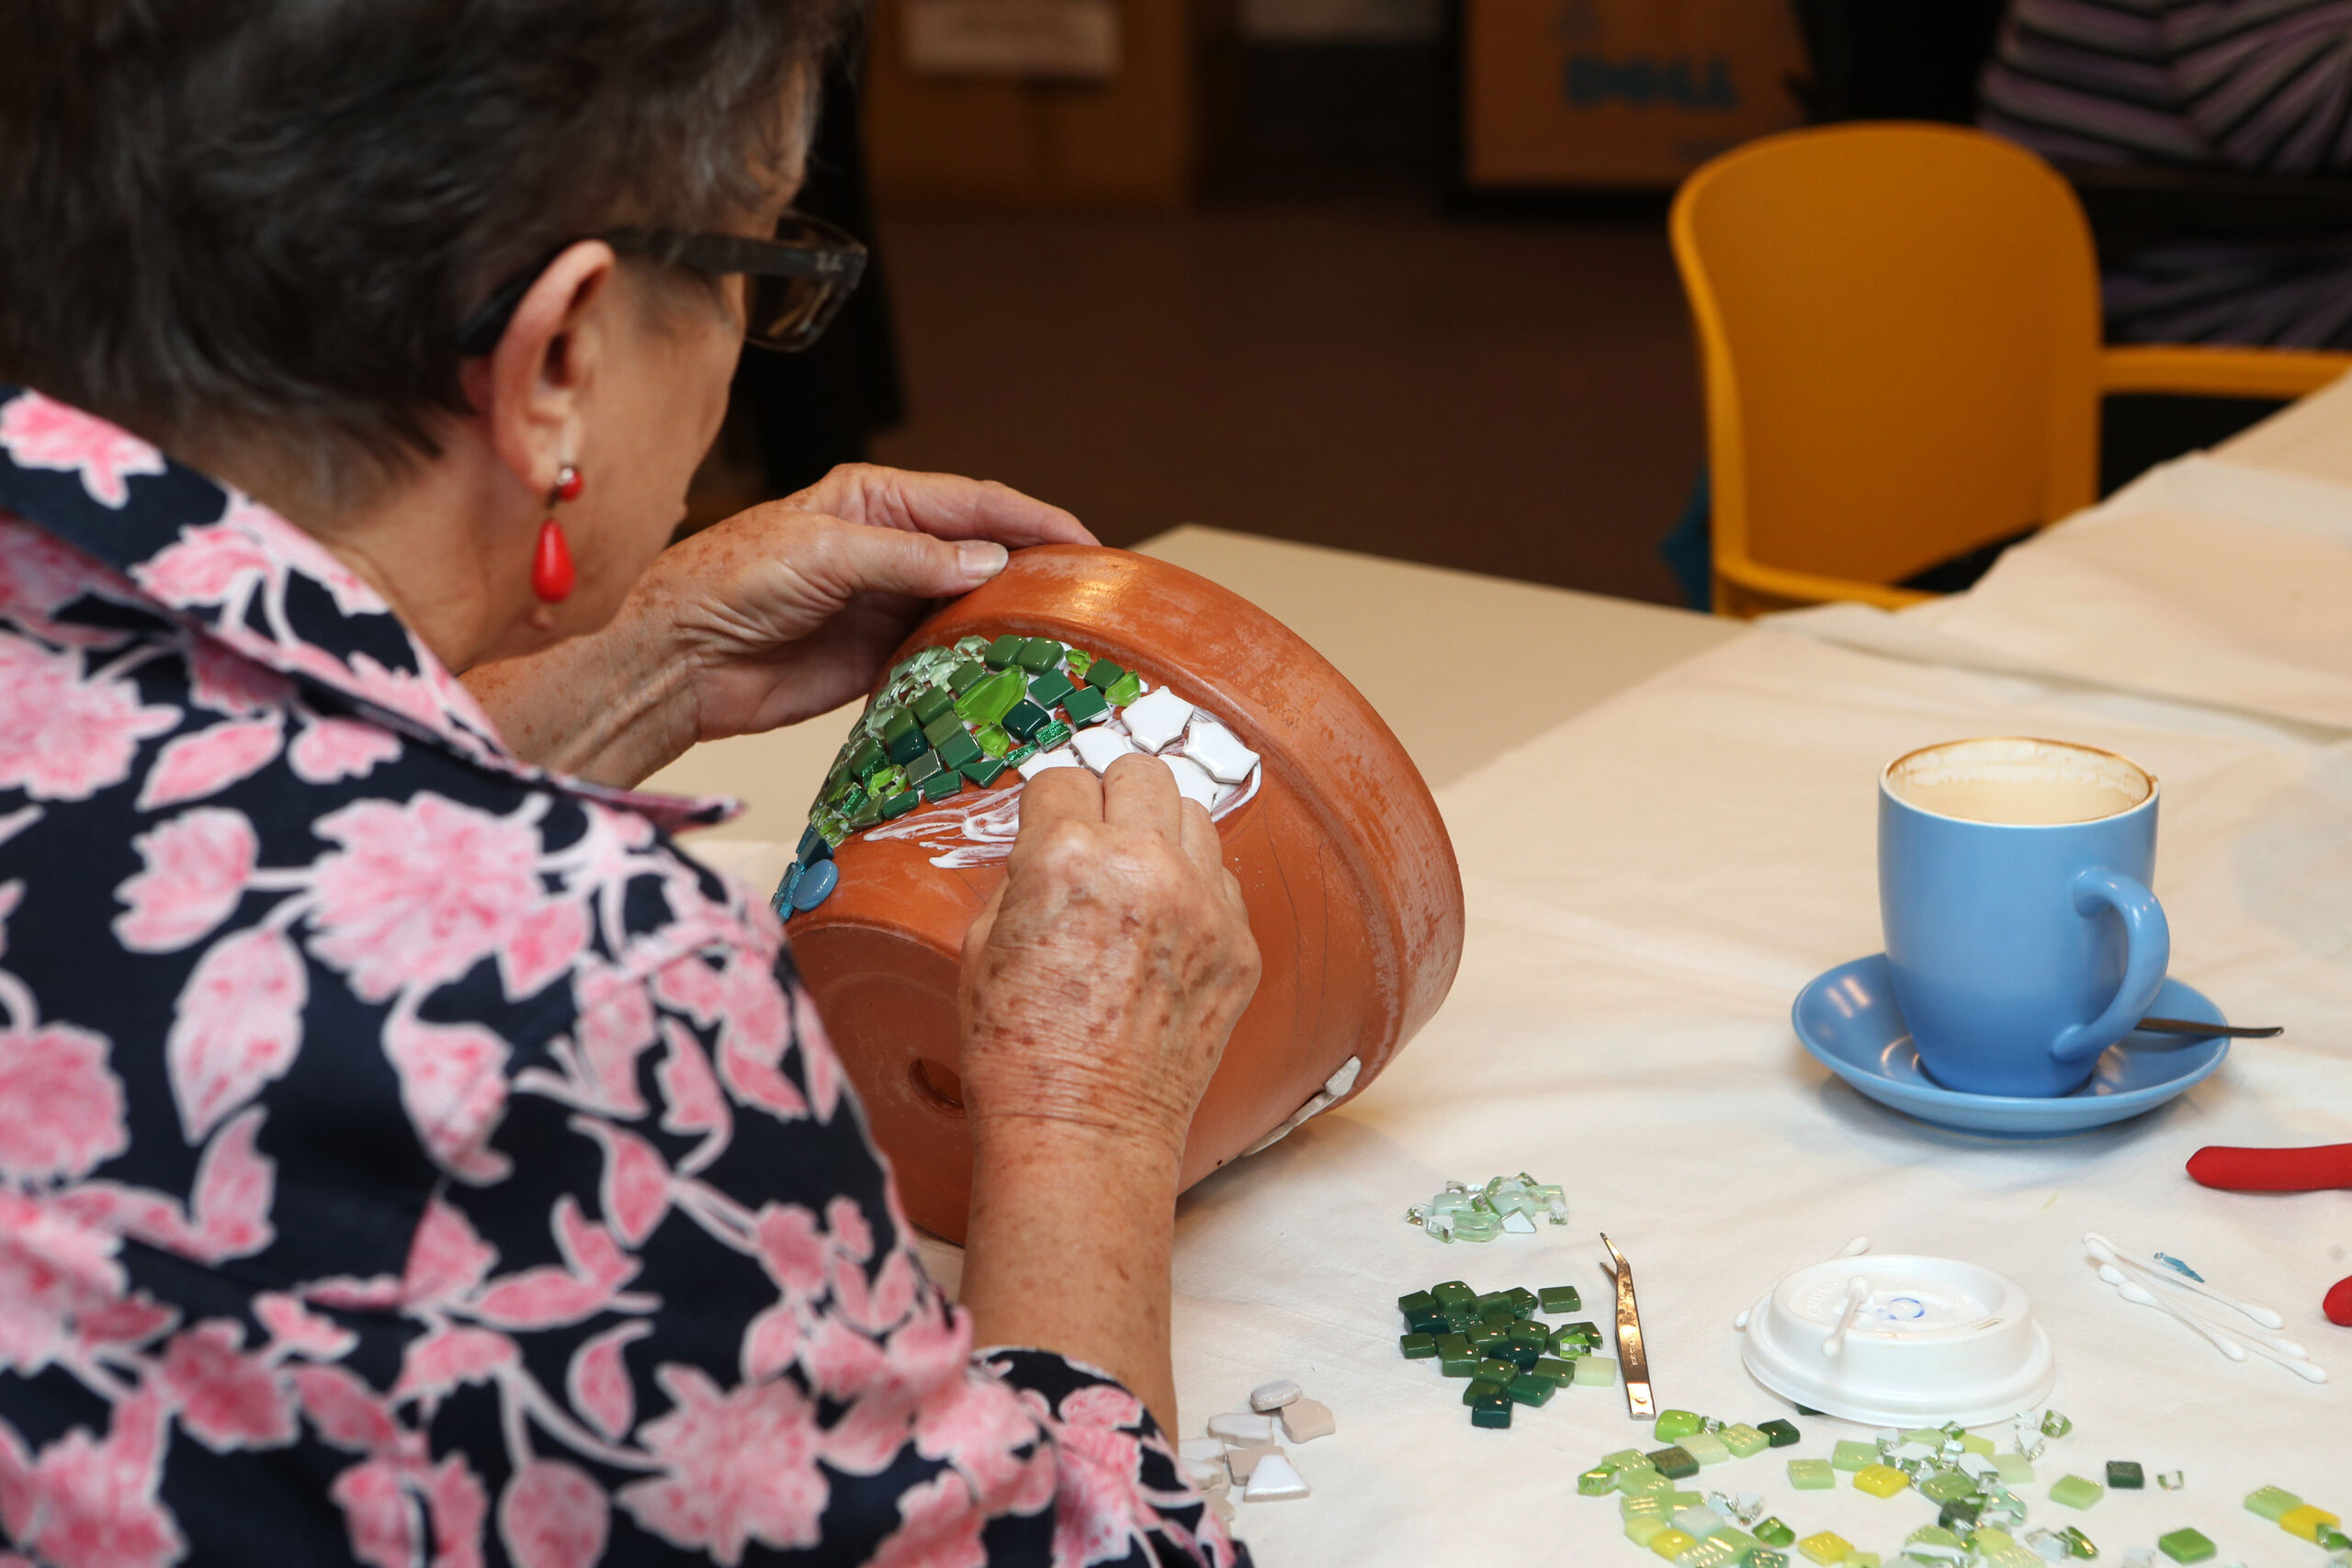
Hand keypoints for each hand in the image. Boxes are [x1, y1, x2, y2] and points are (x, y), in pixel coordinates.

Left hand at [634, 464, 1093, 740]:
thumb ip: (909, 558)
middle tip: (1090, 594)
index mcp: (877, 500)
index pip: (974, 502)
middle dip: (1035, 567)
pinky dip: (977, 663)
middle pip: (982, 553)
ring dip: (1011, 619)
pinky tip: (1011, 672)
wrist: (679, 660)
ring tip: (1066, 635)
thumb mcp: (823, 554)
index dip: (1034, 519)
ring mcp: (890, 603)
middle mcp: (892, 547)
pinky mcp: (881, 658)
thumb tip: (989, 563)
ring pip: (970, 606)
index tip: (1085, 543)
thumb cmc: (730, 582)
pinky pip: (944, 656)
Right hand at [956, 754, 1260, 1162]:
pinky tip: (1164, 931)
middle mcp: (1144, 866)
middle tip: (1096, 838)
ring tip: (1135, 881)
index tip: (1046, 829)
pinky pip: (1222, 880)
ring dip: (1159, 834)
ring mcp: (1203, 905)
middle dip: (1111, 798)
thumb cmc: (1019, 1050)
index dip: (1047, 809)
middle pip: (1141, 772)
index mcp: (1065, 857)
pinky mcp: (1240, 945)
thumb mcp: (981, 944)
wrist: (1084, 1129)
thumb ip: (1023, 876)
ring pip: (1193, 815)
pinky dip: (1193, 890)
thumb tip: (1048, 845)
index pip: (1063, 779)